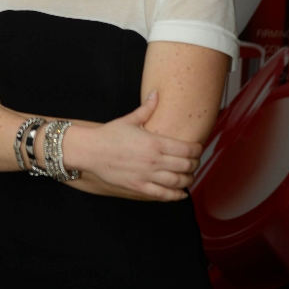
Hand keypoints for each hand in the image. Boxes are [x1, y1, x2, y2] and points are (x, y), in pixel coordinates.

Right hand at [64, 92, 201, 201]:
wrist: (90, 151)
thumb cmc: (109, 134)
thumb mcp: (129, 119)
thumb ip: (147, 108)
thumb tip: (156, 93)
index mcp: (154, 142)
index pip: (186, 149)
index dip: (197, 149)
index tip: (198, 148)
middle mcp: (154, 160)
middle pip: (186, 165)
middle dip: (195, 164)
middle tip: (195, 162)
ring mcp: (147, 175)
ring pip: (178, 181)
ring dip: (188, 180)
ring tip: (189, 176)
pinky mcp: (139, 187)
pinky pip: (163, 194)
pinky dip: (175, 195)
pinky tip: (181, 193)